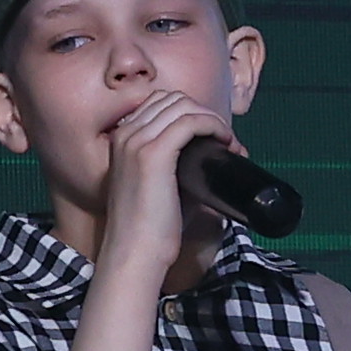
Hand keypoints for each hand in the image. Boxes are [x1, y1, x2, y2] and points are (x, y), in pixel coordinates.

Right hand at [92, 84, 231, 276]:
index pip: (160, 104)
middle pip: (173, 99)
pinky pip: (191, 122)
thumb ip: (177, 165)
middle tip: (225, 140)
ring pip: (184, 106)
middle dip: (204, 114)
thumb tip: (214, 155)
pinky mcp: (153, 154)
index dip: (192, 114)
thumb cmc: (151, 226)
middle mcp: (125, 134)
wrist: (135, 251)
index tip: (214, 136)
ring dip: (212, 119)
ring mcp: (137, 141)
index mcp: (122, 139)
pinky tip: (224, 142)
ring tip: (228, 142)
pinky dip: (213, 126)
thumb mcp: (159, 185)